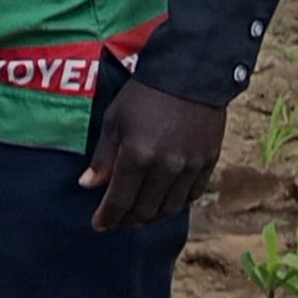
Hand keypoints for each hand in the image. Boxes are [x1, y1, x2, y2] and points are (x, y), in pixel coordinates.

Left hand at [81, 79, 225, 229]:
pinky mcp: (208, 163)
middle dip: (127, 220)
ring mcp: (189, 167)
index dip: (107, 218)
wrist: (190, 73)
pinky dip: (175, 204)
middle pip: (145, 211)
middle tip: (117, 220)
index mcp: (137, 156)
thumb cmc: (145, 94)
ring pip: (169, 209)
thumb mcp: (114, 120)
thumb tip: (89, 185)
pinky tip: (164, 201)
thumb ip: (102, 157)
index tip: (99, 224)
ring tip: (139, 214)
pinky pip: (191, 196)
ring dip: (151, 216)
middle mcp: (165, 168)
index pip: (119, 202)